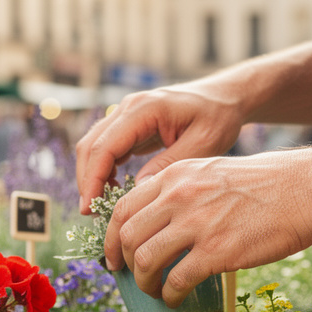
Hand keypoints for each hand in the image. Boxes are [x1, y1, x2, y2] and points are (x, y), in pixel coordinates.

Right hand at [75, 80, 247, 213]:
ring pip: (94, 147)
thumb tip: (137, 191)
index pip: (104, 146)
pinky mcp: (130, 124)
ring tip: (102, 206)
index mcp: (144, 109)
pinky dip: (104, 170)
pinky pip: (107, 148)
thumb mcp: (202, 144)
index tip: (89, 209)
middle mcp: (128, 107)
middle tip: (92, 213)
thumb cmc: (218, 117)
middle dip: (86, 181)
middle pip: (90, 146)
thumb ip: (168, 165)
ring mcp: (126, 114)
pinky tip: (115, 190)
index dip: (91, 179)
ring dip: (92, 176)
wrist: (225, 97)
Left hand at [104, 153, 311, 306]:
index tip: (114, 255)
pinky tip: (176, 298)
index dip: (111, 237)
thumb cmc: (266, 184)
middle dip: (123, 262)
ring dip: (144, 282)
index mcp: (175, 176)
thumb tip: (158, 221)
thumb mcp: (211, 172)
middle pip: (127, 235)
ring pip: (145, 260)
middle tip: (131, 276)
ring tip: (155, 291)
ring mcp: (196, 224)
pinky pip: (176, 280)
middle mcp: (178, 197)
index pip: (123, 207)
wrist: (305, 190)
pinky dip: (170, 294)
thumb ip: (181, 190)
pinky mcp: (216, 251)